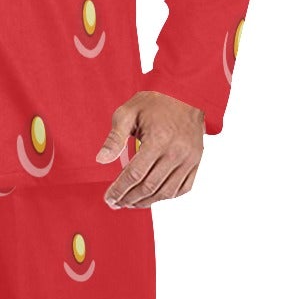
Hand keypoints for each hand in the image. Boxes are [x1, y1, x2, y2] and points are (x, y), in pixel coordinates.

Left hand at [95, 91, 204, 206]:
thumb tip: (101, 160)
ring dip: (146, 202)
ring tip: (130, 203)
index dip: (119, 190)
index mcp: (158, 140)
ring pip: (165, 192)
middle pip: (149, 187)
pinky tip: (152, 197)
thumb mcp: (128, 112)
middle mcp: (176, 152)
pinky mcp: (196, 162)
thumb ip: (114, 138)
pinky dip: (166, 197)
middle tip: (116, 203)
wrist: (187, 95)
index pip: (134, 174)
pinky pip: (182, 189)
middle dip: (129, 199)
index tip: (108, 198)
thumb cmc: (155, 102)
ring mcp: (189, 159)